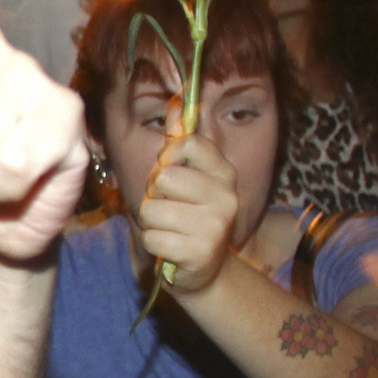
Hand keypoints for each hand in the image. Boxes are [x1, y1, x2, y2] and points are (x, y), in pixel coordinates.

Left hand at [134, 123, 242, 296]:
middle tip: (169, 209)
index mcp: (224, 173)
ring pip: (152, 209)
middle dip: (155, 195)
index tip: (171, 172)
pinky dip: (153, 243)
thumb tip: (174, 103)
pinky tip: (170, 248)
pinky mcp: (198, 252)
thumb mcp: (188, 180)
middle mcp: (226, 197)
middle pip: (164, 177)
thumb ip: (179, 145)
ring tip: (169, 229)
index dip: (168, 156)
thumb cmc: (188, 220)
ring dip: (151, 222)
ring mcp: (215, 226)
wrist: (206, 273)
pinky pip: (151, 236)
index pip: (189, 143)